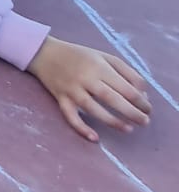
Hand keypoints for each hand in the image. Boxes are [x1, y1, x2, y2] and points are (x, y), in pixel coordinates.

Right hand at [26, 36, 151, 141]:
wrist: (44, 53)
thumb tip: (142, 92)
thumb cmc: (79, 55)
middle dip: (132, 112)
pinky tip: (94, 138)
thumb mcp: (104, 56)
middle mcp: (85, 78)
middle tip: (144, 121)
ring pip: (93, 109)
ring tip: (128, 129)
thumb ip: (126, 71)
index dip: (141, 101)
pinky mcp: (60, 98)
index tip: (148, 108)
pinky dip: (81, 128)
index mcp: (99, 67)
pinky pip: (70, 116)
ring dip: (112, 121)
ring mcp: (72, 90)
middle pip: (112, 99)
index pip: (125, 87)